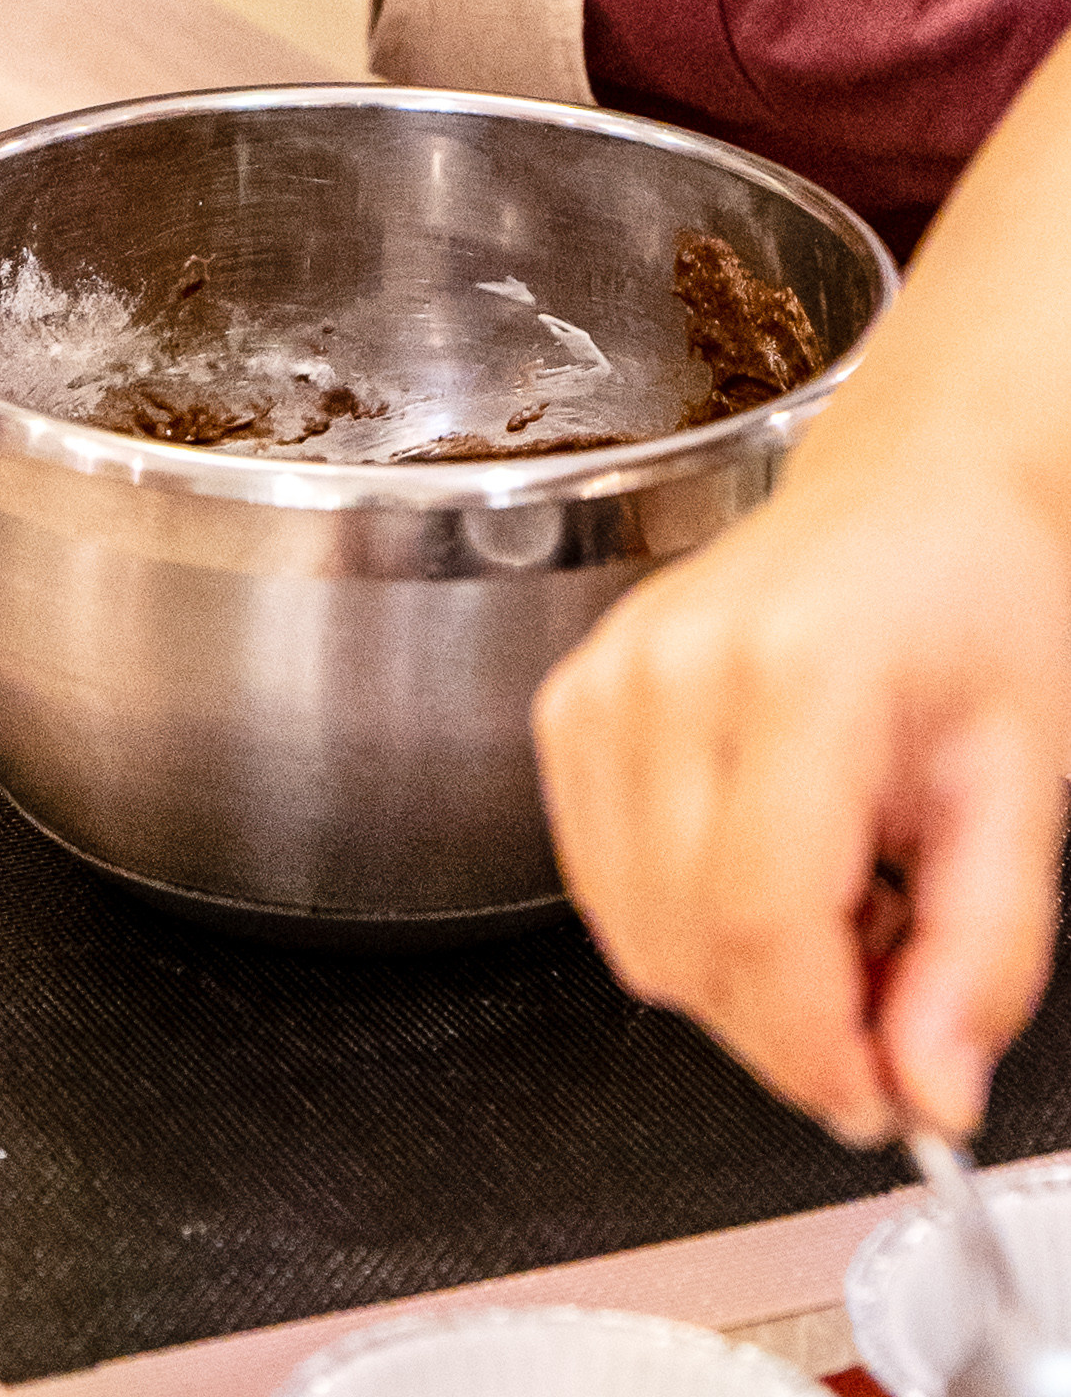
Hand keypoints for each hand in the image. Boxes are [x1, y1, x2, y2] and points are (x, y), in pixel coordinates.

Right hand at [534, 477, 1070, 1144]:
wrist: (908, 494)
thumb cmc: (971, 608)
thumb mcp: (1026, 788)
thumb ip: (986, 955)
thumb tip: (931, 1092)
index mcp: (801, 673)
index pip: (765, 918)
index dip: (820, 1048)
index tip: (886, 1101)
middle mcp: (675, 668)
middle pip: (690, 942)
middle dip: (792, 1028)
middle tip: (890, 1002)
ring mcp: (606, 681)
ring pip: (633, 931)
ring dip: (735, 978)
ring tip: (836, 911)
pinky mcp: (570, 702)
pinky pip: (598, 884)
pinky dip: (680, 921)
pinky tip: (763, 871)